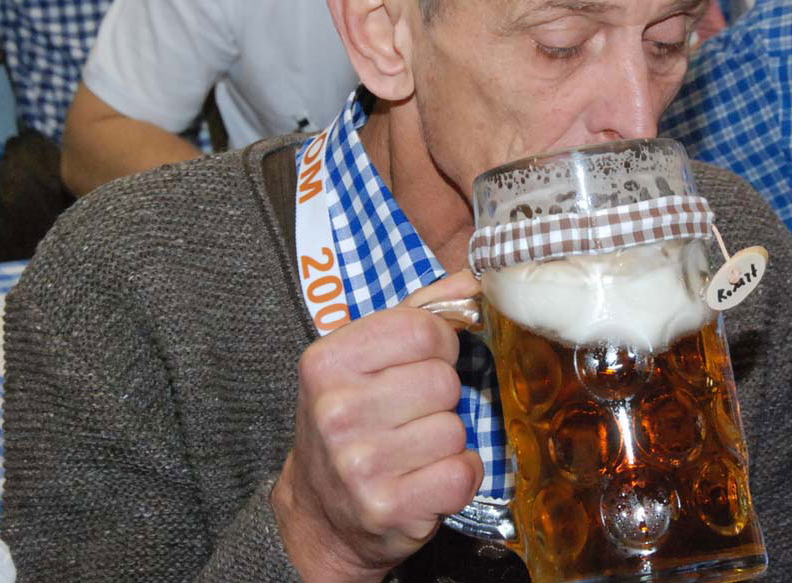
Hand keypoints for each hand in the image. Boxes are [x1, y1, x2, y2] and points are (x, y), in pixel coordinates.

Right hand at [272, 271, 484, 582]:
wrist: (320, 512)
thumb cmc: (351, 421)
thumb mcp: (364, 359)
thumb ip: (418, 312)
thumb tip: (471, 280)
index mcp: (327, 362)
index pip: (422, 329)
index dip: (439, 345)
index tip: (422, 363)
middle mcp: (337, 411)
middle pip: (443, 381)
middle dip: (441, 397)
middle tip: (411, 414)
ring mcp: (360, 464)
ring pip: (456, 429)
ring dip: (447, 440)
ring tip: (414, 449)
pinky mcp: (388, 507)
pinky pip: (462, 474)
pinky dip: (457, 477)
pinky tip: (427, 478)